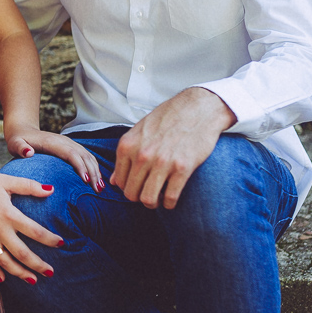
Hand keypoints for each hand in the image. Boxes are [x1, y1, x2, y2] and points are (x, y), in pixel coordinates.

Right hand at [0, 168, 62, 283]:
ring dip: (20, 274)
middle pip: (22, 254)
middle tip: (51, 272)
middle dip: (38, 265)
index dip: (50, 239)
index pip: (35, 231)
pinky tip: (5, 279)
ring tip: (33, 280)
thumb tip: (52, 189)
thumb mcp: (7, 180)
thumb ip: (30, 186)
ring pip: (5, 263)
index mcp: (8, 214)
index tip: (62, 244)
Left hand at [6, 125, 102, 191]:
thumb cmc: (18, 140)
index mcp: (53, 142)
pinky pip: (86, 156)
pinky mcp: (71, 147)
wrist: (23, 130)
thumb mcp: (14, 143)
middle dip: (93, 172)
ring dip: (96, 171)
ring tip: (101, 188)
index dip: (80, 166)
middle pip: (84, 156)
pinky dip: (93, 167)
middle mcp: (64, 141)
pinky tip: (96, 179)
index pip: (71, 154)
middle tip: (98, 190)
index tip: (85, 181)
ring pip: (88, 156)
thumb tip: (29, 153)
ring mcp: (69, 143)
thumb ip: (20, 148)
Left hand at [111, 87, 236, 209]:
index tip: (138, 186)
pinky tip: (171, 198)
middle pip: (131, 193)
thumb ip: (125, 155)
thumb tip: (113, 181)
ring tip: (159, 198)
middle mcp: (142, 155)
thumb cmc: (168, 118)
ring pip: (148, 199)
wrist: (198, 108)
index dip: (128, 188)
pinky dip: (170, 203)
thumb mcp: (139, 131)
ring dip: (153, 203)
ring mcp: (162, 162)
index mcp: (128, 145)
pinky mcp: (182, 168)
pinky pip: (170, 197)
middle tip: (149, 194)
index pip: (119, 182)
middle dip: (139, 198)